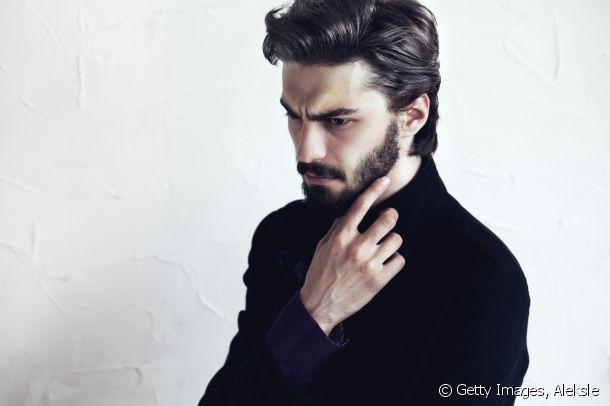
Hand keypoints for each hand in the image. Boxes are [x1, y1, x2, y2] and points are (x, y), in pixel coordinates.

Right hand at [299, 176, 404, 334]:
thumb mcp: (322, 246)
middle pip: (388, 219)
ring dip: (391, 241)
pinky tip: (385, 263)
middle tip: (388, 218)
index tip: (385, 180)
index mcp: (341, 236)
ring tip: (382, 248)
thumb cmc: (320, 273)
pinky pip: (400, 260)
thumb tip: (351, 211)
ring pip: (396, 239)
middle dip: (391, 216)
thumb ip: (338, 228)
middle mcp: (357, 247)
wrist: (320, 305)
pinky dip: (395, 260)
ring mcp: (370, 264)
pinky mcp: (379, 280)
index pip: (361, 205)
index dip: (375, 189)